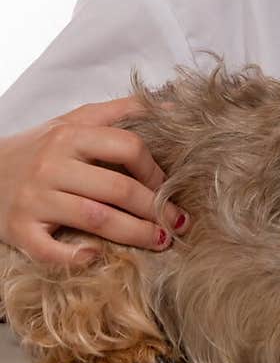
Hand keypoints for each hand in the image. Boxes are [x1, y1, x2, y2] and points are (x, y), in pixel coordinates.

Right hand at [0, 96, 187, 264]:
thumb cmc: (40, 147)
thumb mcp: (74, 121)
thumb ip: (120, 111)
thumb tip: (170, 105)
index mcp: (71, 135)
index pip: (127, 147)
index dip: (156, 170)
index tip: (170, 186)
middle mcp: (52, 165)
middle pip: (117, 188)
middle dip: (155, 209)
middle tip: (178, 221)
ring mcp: (35, 199)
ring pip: (95, 219)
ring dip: (134, 234)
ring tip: (161, 240)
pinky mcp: (18, 230)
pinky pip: (50, 250)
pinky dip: (76, 257)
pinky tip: (97, 256)